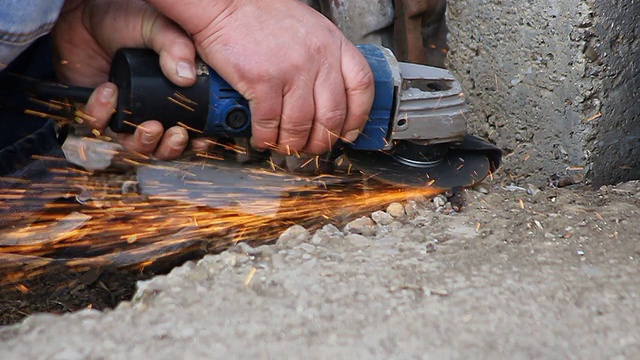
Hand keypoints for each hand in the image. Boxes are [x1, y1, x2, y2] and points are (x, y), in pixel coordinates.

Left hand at [52, 0, 197, 158]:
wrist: (85, 12)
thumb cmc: (126, 16)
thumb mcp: (159, 27)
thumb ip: (175, 47)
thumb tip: (186, 77)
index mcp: (175, 92)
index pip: (193, 127)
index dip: (199, 140)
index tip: (202, 138)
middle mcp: (152, 107)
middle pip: (166, 146)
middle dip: (172, 148)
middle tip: (176, 134)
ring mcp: (126, 112)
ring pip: (137, 146)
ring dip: (144, 143)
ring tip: (147, 126)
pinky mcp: (98, 111)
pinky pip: (99, 126)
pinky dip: (103, 114)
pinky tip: (109, 91)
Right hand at [149, 0, 374, 153]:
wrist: (226, 4)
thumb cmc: (263, 17)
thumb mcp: (309, 29)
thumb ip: (324, 59)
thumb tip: (327, 96)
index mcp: (333, 44)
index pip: (361, 87)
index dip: (357, 118)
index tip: (347, 133)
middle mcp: (318, 58)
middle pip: (332, 116)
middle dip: (321, 141)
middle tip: (311, 148)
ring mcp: (292, 70)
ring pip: (301, 126)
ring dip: (292, 144)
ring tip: (284, 146)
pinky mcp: (263, 81)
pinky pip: (270, 123)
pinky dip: (266, 138)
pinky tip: (263, 138)